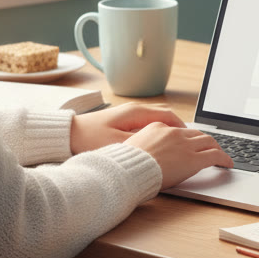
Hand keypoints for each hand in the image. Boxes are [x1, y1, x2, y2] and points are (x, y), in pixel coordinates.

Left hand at [70, 103, 186, 154]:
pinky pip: (146, 122)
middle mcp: (134, 110)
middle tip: (189, 140)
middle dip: (178, 127)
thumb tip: (158, 147)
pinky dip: (157, 130)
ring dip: (168, 128)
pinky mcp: (121, 121)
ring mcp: (127, 114)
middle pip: (165, 114)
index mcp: (136, 112)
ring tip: (177, 141)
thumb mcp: (116, 144)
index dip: (182, 127)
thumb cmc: (89, 138)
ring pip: (156, 118)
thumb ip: (139, 144)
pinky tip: (156, 142)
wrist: (67, 134)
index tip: (191, 138)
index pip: (168, 115)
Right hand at [124, 122, 233, 188]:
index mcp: (158, 127)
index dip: (188, 137)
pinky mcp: (194, 159)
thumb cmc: (125, 164)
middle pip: (197, 133)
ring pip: (209, 142)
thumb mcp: (130, 146)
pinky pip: (215, 156)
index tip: (190, 142)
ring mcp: (185, 145)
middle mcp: (174, 133)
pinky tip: (228, 164)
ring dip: (217, 147)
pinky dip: (224, 159)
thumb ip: (142, 144)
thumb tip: (144, 151)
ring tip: (221, 155)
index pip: (179, 130)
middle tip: (211, 147)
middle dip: (206, 140)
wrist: (129, 171)